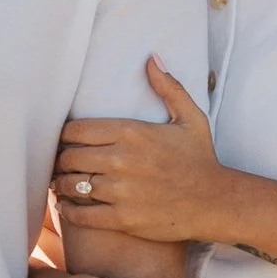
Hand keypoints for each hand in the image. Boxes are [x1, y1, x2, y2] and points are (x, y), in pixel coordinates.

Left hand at [53, 59, 233, 246]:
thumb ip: (168, 88)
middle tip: (62, 164)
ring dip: (62, 185)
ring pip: (70, 185)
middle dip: (61, 161)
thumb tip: (151, 58)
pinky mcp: (122, 219)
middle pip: (67, 157)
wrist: (216, 202)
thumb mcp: (190, 118)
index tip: (67, 142)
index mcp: (131, 132)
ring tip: (63, 184)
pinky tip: (68, 207)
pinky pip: (81, 215)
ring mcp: (121, 191)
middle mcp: (121, 160)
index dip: (64, 136)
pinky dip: (68, 211)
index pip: (75, 130)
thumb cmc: (201, 159)